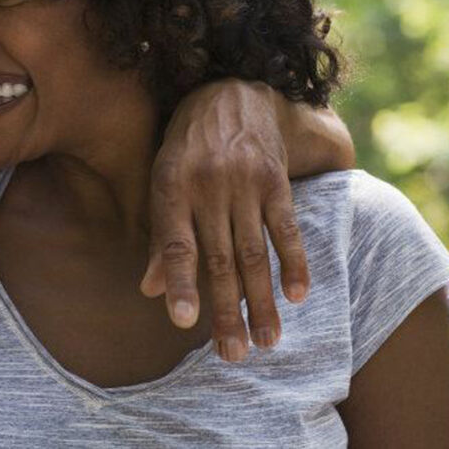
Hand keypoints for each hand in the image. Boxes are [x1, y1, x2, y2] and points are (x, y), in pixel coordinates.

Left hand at [140, 79, 309, 361]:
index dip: (180, 283)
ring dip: (262, 301)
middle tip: (233, 355)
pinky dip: (294, 263)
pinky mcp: (275, 181)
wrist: (233, 93)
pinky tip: (297, 296)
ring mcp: (244, 183)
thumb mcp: (162, 179)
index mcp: (172, 187)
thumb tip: (152, 291)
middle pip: (219, 259)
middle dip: (227, 310)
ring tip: (266, 341)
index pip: (176, 243)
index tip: (183, 322)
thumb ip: (162, 237)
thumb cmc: (188, 146)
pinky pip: (285, 228)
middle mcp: (208, 186)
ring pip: (254, 252)